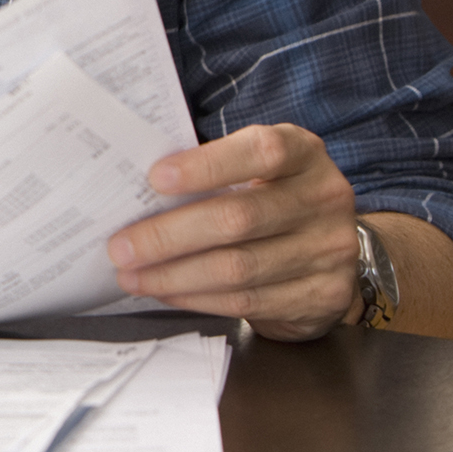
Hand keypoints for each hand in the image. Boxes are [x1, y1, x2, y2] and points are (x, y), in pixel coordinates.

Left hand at [108, 123, 358, 340]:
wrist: (330, 248)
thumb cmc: (271, 197)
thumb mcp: (254, 170)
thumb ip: (209, 171)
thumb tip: (136, 190)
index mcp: (303, 153)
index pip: (260, 152)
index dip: (206, 166)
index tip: (154, 179)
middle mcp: (324, 198)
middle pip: (238, 218)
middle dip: (168, 235)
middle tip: (121, 246)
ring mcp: (329, 249)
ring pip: (238, 267)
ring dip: (174, 274)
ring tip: (132, 276)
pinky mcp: (324, 295)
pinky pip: (248, 300)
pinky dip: (197, 297)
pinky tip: (166, 292)